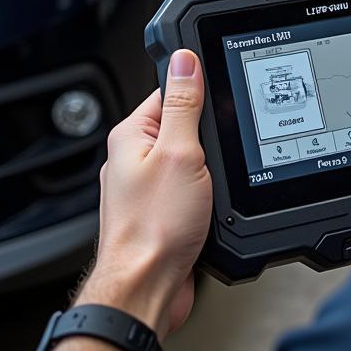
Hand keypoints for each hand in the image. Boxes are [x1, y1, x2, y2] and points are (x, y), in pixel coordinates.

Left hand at [80, 49, 211, 337]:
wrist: (146, 289)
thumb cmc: (153, 228)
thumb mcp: (180, 153)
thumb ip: (184, 105)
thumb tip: (185, 60)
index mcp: (132, 135)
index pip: (169, 92)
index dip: (199, 94)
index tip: (218, 102)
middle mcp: (135, 159)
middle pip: (185, 127)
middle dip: (209, 138)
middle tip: (217, 154)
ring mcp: (149, 188)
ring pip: (193, 162)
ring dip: (211, 171)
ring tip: (212, 186)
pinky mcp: (163, 214)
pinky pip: (193, 190)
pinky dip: (208, 195)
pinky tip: (213, 206)